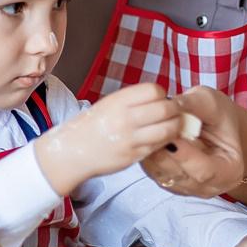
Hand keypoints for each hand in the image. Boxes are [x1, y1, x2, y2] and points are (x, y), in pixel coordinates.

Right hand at [36, 82, 182, 196]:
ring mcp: (130, 139)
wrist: (71, 152)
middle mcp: (124, 119)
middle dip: (175, 109)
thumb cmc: (92, 126)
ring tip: (174, 124)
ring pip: (167, 129)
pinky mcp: (133, 156)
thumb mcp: (108, 105)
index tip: (161, 98)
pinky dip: (166, 140)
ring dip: (176, 126)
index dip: (162, 93)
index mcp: (117, 101)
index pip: (153, 90)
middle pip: (165, 108)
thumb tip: (162, 99)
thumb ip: (133, 101)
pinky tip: (164, 138)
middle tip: (175, 111)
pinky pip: (159, 146)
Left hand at [138, 86, 246, 196]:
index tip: (171, 139)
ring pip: (161, 173)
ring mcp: (185, 187)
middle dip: (166, 150)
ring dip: (154, 149)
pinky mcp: (167, 181)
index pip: (205, 171)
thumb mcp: (213, 103)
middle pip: (179, 174)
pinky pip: (151, 169)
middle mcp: (207, 186)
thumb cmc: (219, 117)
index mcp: (229, 172)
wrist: (214, 125)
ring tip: (154, 125)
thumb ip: (196, 104)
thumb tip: (172, 103)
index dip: (186, 156)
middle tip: (156, 125)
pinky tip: (150, 133)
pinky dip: (148, 151)